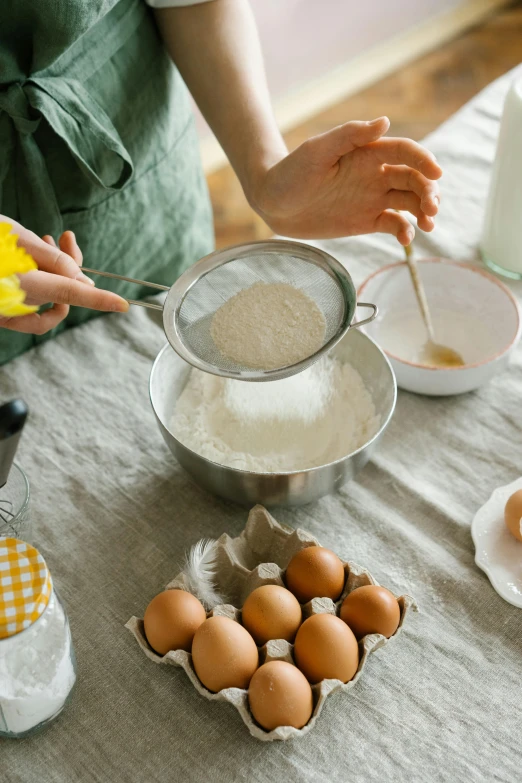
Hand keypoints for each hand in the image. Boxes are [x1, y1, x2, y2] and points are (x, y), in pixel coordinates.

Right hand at [0, 220, 127, 334]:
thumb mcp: (12, 236)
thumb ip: (50, 259)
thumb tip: (80, 280)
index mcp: (19, 282)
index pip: (71, 291)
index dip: (99, 299)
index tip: (123, 304)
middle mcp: (13, 302)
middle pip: (61, 293)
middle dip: (71, 266)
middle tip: (65, 239)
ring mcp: (6, 312)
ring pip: (47, 300)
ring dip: (54, 273)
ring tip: (42, 242)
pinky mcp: (2, 315)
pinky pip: (28, 315)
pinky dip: (39, 296)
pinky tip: (36, 270)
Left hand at [249, 117, 441, 244]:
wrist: (274, 203)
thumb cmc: (292, 171)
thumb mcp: (317, 150)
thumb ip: (350, 136)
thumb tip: (385, 122)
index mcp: (368, 153)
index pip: (405, 153)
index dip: (424, 160)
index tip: (436, 173)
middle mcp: (376, 174)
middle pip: (414, 179)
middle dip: (429, 192)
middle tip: (431, 208)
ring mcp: (373, 198)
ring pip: (410, 202)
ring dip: (424, 211)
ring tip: (428, 225)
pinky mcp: (367, 221)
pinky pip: (394, 224)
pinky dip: (405, 231)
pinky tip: (406, 239)